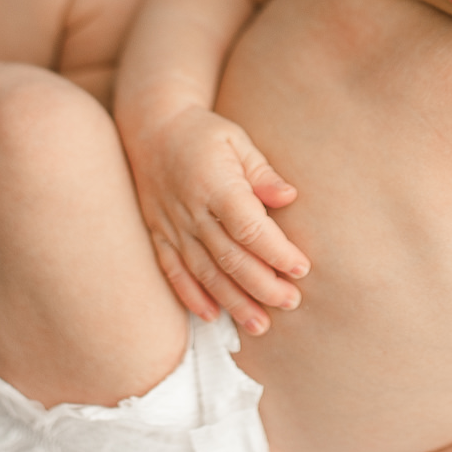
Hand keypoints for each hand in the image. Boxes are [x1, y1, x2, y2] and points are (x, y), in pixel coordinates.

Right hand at [132, 106, 307, 332]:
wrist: (150, 127)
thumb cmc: (202, 133)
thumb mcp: (237, 140)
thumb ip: (262, 173)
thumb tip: (289, 197)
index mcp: (215, 185)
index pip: (249, 228)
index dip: (276, 252)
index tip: (301, 268)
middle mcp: (191, 211)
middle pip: (230, 258)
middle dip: (263, 285)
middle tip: (291, 301)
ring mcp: (171, 226)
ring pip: (204, 273)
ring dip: (233, 302)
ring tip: (260, 325)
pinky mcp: (159, 234)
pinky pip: (173, 272)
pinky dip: (191, 296)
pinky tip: (212, 316)